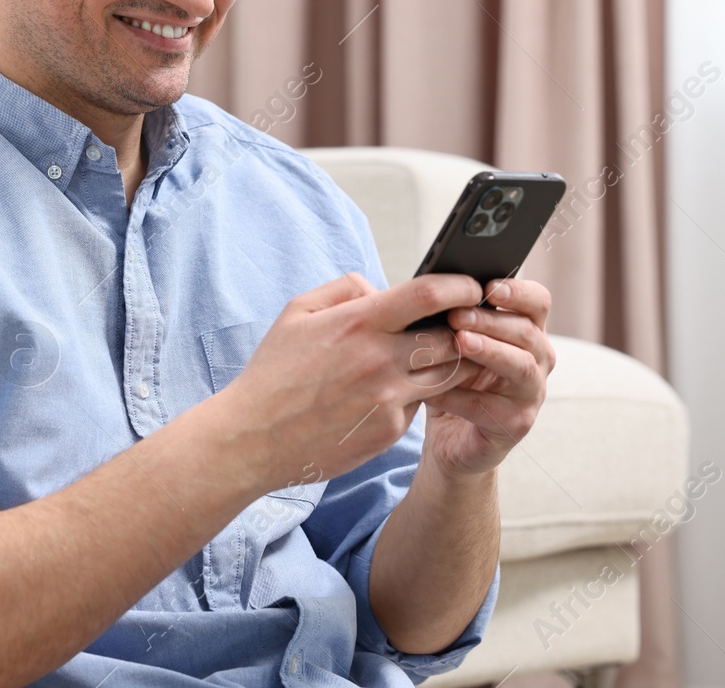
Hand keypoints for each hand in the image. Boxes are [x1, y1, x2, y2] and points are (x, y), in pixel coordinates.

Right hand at [218, 272, 486, 492]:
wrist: (253, 438)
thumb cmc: (274, 371)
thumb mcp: (298, 312)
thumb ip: (346, 289)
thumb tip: (383, 289)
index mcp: (358, 323)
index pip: (429, 294)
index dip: (460, 286)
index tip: (470, 287)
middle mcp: (380, 360)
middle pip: (451, 337)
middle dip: (461, 329)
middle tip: (460, 325)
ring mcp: (388, 399)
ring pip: (448, 375)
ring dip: (449, 363)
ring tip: (435, 355)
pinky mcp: (389, 431)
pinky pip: (420, 405)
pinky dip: (416, 394)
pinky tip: (395, 391)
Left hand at [419, 278, 553, 477]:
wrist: (450, 437)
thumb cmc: (452, 377)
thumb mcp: (452, 341)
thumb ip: (453, 316)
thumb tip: (427, 285)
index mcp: (527, 331)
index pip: (538, 302)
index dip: (519, 291)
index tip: (488, 285)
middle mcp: (538, 360)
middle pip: (528, 332)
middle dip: (492, 320)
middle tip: (457, 314)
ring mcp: (531, 394)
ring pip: (521, 366)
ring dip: (489, 350)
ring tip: (458, 341)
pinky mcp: (516, 425)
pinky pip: (490, 408)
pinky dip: (459, 396)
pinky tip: (432, 390)